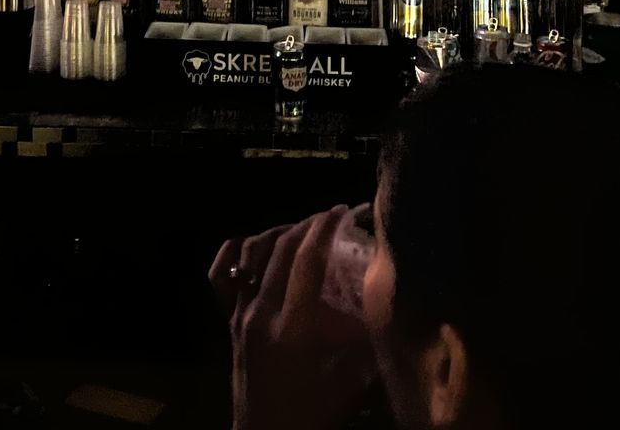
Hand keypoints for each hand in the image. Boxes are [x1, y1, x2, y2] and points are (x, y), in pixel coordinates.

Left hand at [209, 207, 376, 429]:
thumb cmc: (313, 413)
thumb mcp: (352, 380)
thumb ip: (372, 342)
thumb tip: (396, 306)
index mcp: (293, 325)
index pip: (306, 259)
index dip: (325, 227)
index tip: (342, 209)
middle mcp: (260, 311)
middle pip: (280, 248)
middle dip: (307, 224)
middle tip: (329, 218)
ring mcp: (239, 314)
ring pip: (252, 254)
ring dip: (278, 233)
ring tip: (301, 230)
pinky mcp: (228, 322)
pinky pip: (223, 275)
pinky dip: (239, 253)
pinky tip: (256, 246)